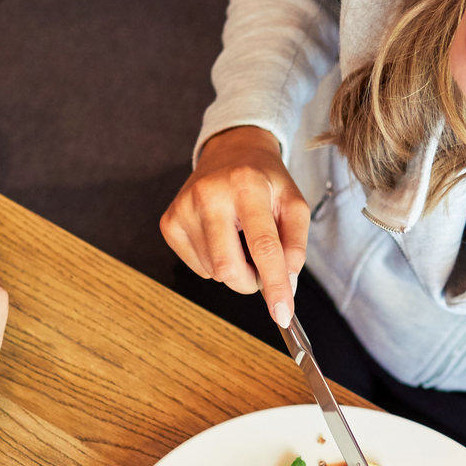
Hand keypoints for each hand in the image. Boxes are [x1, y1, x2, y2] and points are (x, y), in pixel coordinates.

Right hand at [161, 126, 308, 326]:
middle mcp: (210, 194)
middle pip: (229, 268)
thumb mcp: (293, 203)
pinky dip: (214, 263)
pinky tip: (219, 237)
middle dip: (250, 282)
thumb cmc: (265, 181)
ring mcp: (183, 208)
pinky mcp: (169, 222)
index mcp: (247, 186)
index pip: (264, 247)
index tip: (282, 314)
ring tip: (239, 240)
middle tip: (261, 268)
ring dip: (234, 268)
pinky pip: (198, 268)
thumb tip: (287, 283)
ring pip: (214, 272)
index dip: (274, 285)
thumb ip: (296, 244)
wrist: (231, 151)